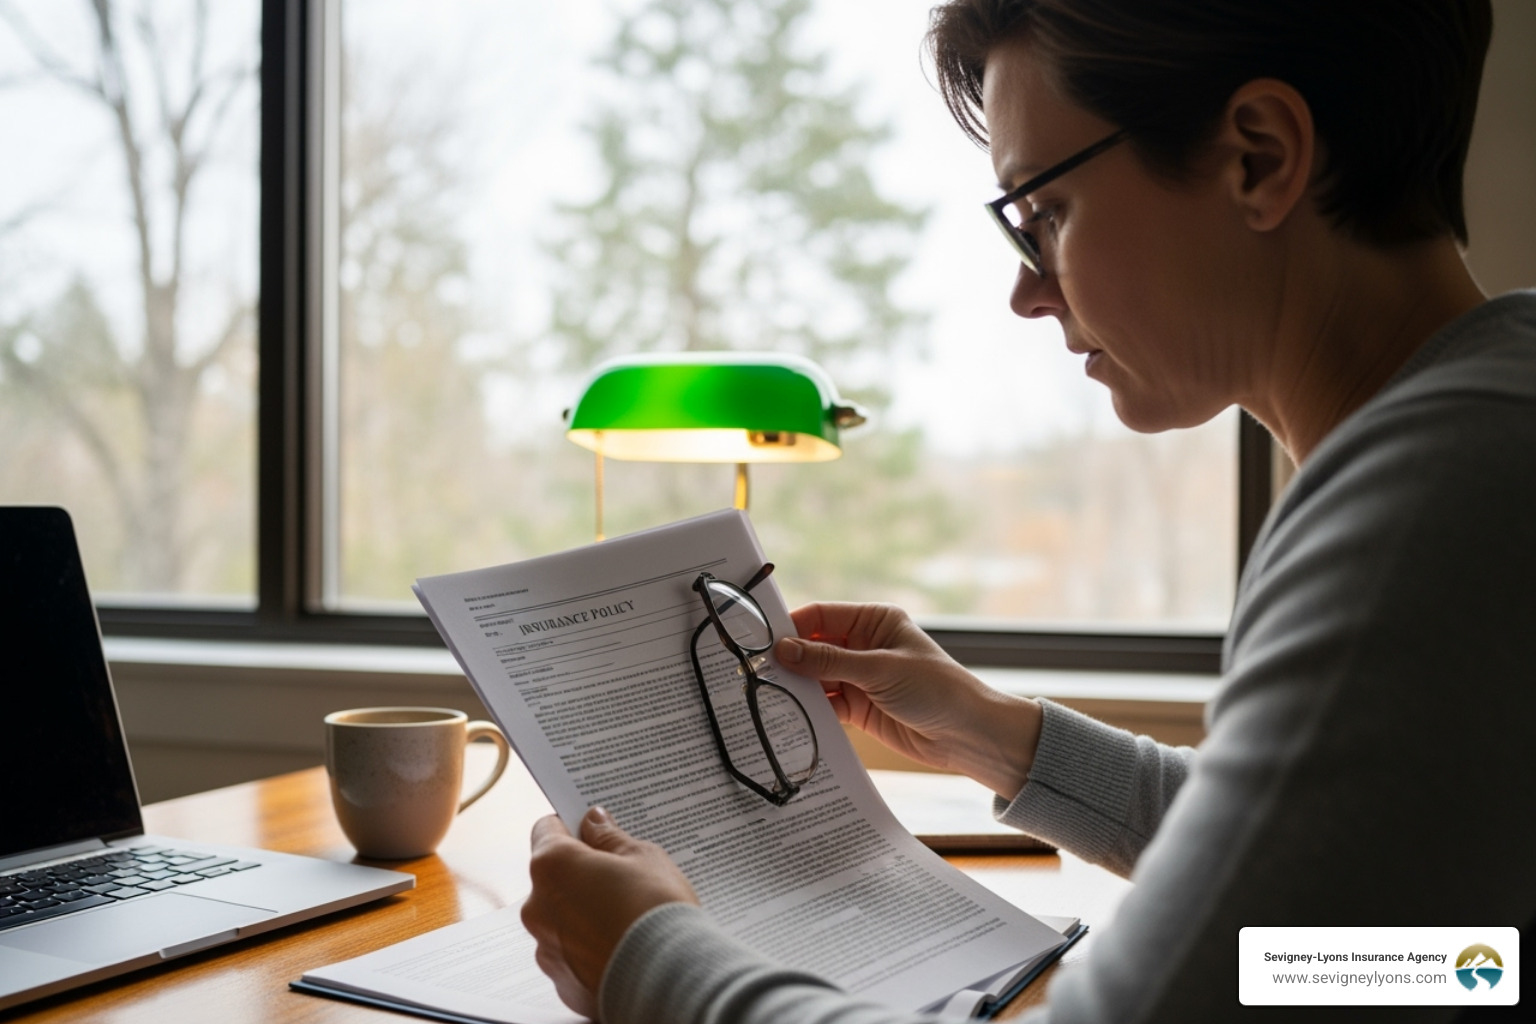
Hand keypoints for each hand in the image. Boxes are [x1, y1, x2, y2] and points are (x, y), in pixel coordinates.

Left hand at [521, 807, 698, 1017]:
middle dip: (581, 874)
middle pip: (553, 878)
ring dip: (584, 913)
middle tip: (622, 877)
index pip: (547, 830)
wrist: (672, 978)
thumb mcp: (643, 857)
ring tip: (627, 917)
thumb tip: (594, 822)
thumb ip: (610, 838)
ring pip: (562, 919)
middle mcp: (538, 907)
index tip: (594, 831)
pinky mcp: (562, 982)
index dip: (572, 827)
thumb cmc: (657, 909)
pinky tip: (623, 946)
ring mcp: (547, 949)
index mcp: (552, 866)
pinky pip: (572, 955)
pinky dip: (591, 949)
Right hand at [775, 602, 1042, 798]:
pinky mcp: (858, 708)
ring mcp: (859, 677)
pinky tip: (788, 714)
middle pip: (813, 647)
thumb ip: (830, 661)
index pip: (821, 616)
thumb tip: (783, 649)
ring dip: (796, 686)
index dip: (792, 627)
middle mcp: (863, 645)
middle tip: (756, 672)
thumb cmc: (937, 688)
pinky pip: (825, 704)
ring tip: (766, 695)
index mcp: (873, 621)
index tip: (762, 641)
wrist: (969, 735)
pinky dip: (808, 709)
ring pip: (815, 677)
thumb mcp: (881, 669)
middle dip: (789, 659)